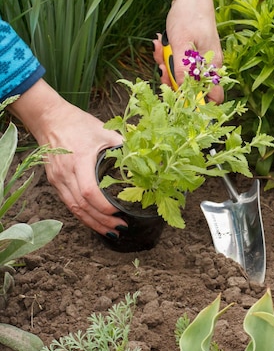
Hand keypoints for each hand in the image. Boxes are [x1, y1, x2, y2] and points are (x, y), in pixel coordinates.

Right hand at [9, 80, 124, 235]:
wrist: (51, 119)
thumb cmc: (79, 124)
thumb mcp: (104, 131)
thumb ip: (123, 145)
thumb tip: (146, 158)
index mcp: (79, 159)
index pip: (88, 191)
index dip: (103, 206)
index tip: (119, 212)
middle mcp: (65, 173)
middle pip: (81, 205)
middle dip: (102, 220)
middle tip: (120, 228)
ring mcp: (57, 179)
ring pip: (74, 209)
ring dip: (92, 223)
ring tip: (110, 231)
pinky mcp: (54, 182)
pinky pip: (68, 204)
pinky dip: (82, 215)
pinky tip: (95, 222)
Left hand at [153, 0, 223, 102]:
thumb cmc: (189, 15)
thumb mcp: (181, 43)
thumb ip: (182, 70)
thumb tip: (183, 92)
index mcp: (212, 65)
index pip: (213, 96)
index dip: (197, 104)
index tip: (179, 102)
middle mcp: (209, 64)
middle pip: (191, 86)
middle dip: (173, 80)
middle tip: (161, 69)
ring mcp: (200, 58)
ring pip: (182, 73)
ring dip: (167, 65)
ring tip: (159, 49)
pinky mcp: (191, 51)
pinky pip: (178, 62)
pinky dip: (168, 55)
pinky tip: (160, 43)